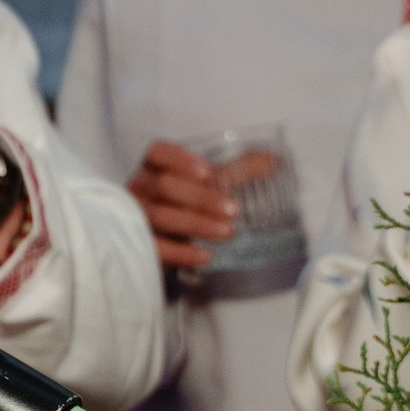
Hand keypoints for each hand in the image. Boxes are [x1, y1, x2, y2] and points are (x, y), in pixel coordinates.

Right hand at [128, 139, 238, 279]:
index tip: (207, 171)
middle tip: (233, 210)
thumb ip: (236, 171)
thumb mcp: (205, 185)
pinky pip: (156, 248)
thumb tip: (274, 161)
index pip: (157, 153)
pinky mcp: (138, 244)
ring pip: (161, 216)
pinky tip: (205, 256)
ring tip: (226, 232)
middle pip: (165, 186)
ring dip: (196, 224)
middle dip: (201, 198)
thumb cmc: (180, 205)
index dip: (179, 159)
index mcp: (153, 168)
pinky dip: (181, 253)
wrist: (156, 242)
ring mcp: (135, 217)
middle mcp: (140, 189)